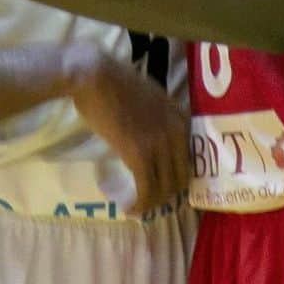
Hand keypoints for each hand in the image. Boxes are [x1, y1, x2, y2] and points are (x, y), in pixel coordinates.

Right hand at [64, 43, 188, 214]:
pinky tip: (128, 207)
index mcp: (178, 114)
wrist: (94, 76)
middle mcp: (175, 129)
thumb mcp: (147, 94)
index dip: (176, 173)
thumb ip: (156, 113)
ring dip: (152, 202)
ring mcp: (159, 142)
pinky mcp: (139, 154)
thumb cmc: (112, 80)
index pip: (189, 154)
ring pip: (166, 187)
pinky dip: (140, 204)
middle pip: (181, 175)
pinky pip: (147, 189)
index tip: (161, 181)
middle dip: (166, 192)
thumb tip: (149, 131)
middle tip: (148, 197)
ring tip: (136, 205)